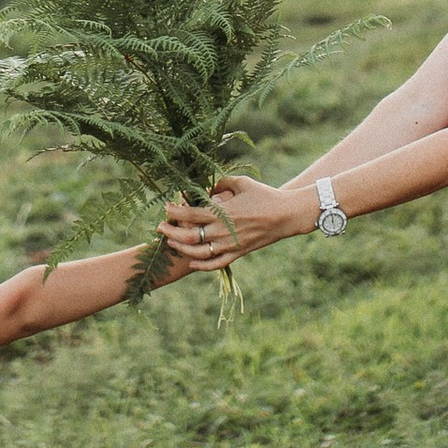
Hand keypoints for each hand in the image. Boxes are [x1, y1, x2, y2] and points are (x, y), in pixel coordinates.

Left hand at [159, 173, 309, 261]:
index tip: (166, 207)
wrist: (286, 215)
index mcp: (222, 212)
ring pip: (198, 252)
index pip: (190, 213)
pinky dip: (202, 265)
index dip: (174, 211)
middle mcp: (223, 231)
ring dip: (182, 247)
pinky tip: (192, 262)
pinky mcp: (238, 253)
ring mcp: (230, 245)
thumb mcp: (242, 182)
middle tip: (160, 227)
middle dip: (171, 231)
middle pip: (189, 235)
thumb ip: (221, 183)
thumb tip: (207, 188)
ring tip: (171, 241)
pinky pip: (216, 263)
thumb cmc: (264, 195)